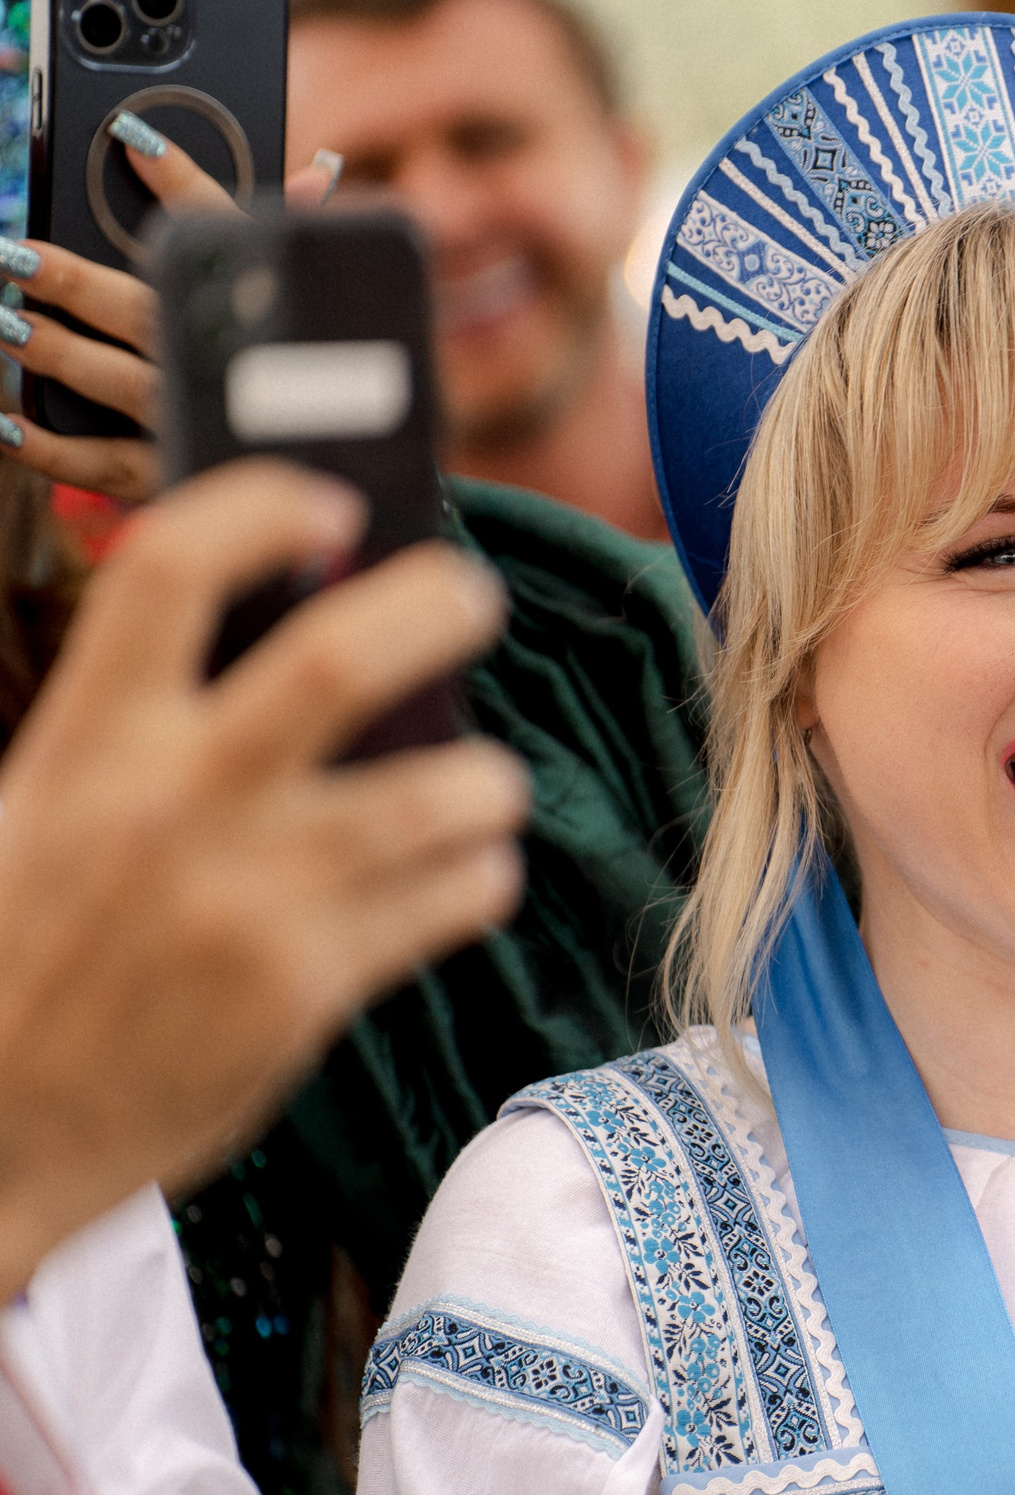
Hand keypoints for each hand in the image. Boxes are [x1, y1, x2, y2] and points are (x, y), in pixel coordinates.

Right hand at [0, 461, 525, 1292]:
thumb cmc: (26, 958)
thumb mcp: (42, 815)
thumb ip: (144, 731)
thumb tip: (296, 627)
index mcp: (86, 745)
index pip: (172, 567)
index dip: (262, 505)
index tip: (331, 504)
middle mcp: (176, 806)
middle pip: (342, 659)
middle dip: (435, 604)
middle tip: (472, 598)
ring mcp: (253, 900)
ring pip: (444, 791)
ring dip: (488, 777)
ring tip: (481, 784)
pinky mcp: (311, 989)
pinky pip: (455, 898)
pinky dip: (483, 874)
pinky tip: (467, 876)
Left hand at [2, 129, 340, 499]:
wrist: (331, 479)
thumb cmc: (306, 375)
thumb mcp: (308, 305)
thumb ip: (300, 240)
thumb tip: (315, 177)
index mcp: (262, 314)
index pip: (225, 236)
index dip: (183, 181)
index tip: (134, 140)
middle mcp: (225, 367)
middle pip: (147, 312)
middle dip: (76, 284)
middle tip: (17, 258)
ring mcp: (194, 424)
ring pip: (119, 382)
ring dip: (58, 353)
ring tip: (8, 324)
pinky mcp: (169, 477)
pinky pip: (101, 467)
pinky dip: (50, 448)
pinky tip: (7, 422)